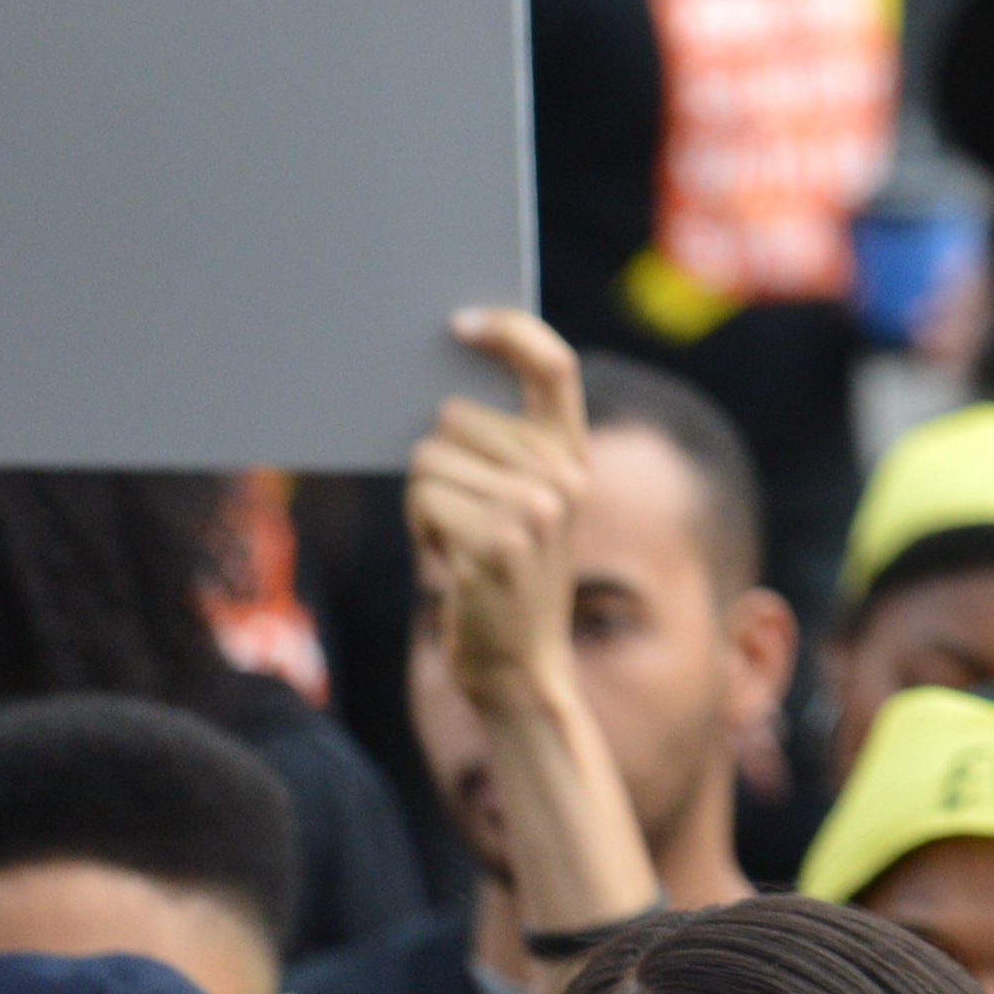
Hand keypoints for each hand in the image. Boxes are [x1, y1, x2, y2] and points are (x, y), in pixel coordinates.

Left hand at [414, 308, 661, 956]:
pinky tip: (451, 567)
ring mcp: (535, 508)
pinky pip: (423, 500)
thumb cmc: (498, 585)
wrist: (518, 669)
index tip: (459, 323)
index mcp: (572, 457)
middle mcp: (563, 474)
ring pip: (429, 461)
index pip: (553, 367)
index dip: (509, 331)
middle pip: (454, 420)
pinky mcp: (497, 541)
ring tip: (459, 548)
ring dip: (426, 505)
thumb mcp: (517, 508)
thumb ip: (501, 453)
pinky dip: (422, 532)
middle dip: (438, 466)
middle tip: (463, 521)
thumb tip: (439, 402)